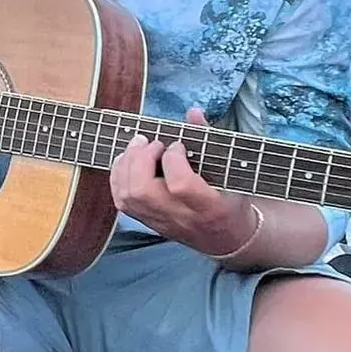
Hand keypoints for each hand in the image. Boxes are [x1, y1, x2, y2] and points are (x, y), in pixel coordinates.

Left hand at [109, 107, 255, 256]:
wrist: (228, 240)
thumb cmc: (231, 201)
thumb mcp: (231, 172)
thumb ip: (209, 140)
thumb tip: (192, 111)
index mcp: (208, 207)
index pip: (180, 185)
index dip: (173, 159)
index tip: (178, 145)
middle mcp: (181, 217)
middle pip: (142, 192)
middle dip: (140, 159)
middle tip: (151, 142)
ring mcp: (161, 222)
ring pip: (127, 198)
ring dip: (125, 166)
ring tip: (138, 147)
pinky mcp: (149, 223)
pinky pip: (122, 203)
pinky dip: (119, 177)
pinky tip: (128, 161)